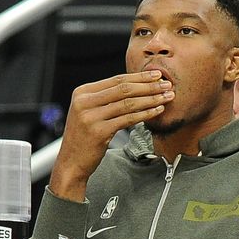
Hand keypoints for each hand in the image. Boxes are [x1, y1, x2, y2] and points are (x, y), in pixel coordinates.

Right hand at [49, 72, 172, 200]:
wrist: (71, 163)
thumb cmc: (84, 139)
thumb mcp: (89, 112)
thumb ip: (105, 99)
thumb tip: (135, 86)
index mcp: (82, 92)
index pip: (116, 79)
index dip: (139, 76)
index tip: (157, 75)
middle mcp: (84, 102)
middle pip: (123, 89)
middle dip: (148, 85)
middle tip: (167, 84)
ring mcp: (90, 117)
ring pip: (128, 103)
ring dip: (151, 99)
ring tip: (167, 97)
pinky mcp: (98, 132)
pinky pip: (128, 119)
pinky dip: (145, 114)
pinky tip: (157, 111)